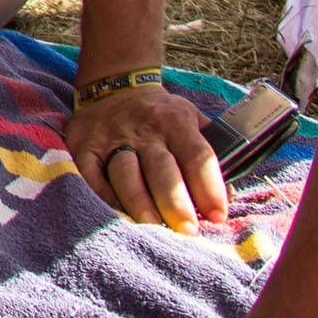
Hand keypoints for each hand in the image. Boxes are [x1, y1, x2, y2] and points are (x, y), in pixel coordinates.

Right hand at [67, 81, 228, 230]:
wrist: (115, 86)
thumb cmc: (163, 116)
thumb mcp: (192, 119)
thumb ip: (213, 150)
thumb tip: (233, 194)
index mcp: (177, 123)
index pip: (198, 156)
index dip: (210, 188)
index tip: (218, 217)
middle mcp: (145, 131)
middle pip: (162, 168)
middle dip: (175, 202)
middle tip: (187, 231)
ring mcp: (112, 138)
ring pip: (125, 173)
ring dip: (140, 203)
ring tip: (152, 228)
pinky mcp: (83, 146)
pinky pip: (90, 174)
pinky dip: (102, 195)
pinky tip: (116, 214)